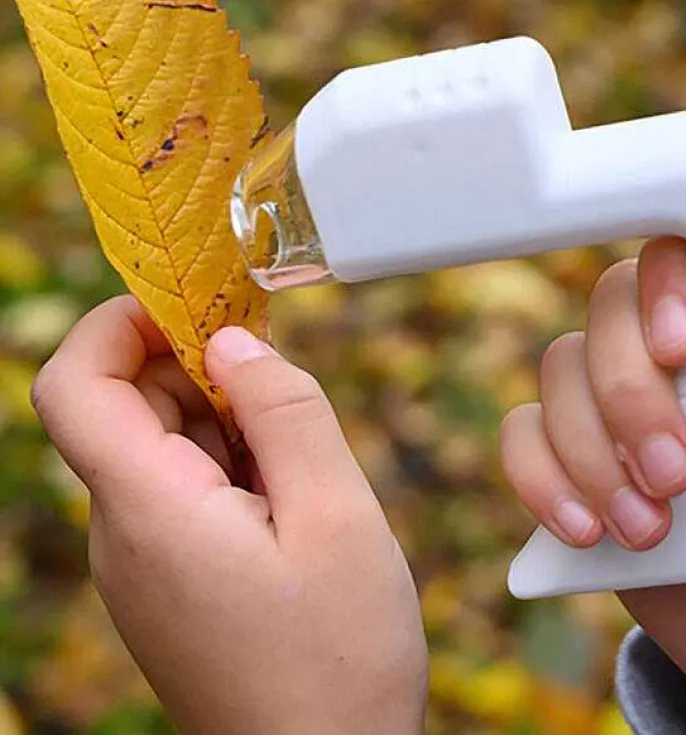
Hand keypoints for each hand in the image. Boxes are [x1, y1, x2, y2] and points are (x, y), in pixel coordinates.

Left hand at [31, 297, 427, 734]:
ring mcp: (142, 563)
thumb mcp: (337, 516)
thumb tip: (234, 342)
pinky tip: (294, 489)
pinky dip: (230, 460)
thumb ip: (285, 413)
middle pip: (124, 405)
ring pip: (159, 445)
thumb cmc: (338, 658)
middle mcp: (124, 534)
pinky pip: (181, 489)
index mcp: (150, 511)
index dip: (118, 321)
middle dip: (196, 363)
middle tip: (284, 366)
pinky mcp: (171, 581)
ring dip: (223, 414)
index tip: (198, 301)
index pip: (73, 385)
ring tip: (305, 447)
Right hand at [500, 238, 685, 731]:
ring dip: (589, 448)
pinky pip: (524, 440)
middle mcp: (680, 359)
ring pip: (560, 371)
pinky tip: (589, 530)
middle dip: (631, 390)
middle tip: (681, 469)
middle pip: (610, 311)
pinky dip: (543, 479)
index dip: (671, 282)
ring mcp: (620, 411)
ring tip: (652, 526)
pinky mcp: (579, 466)